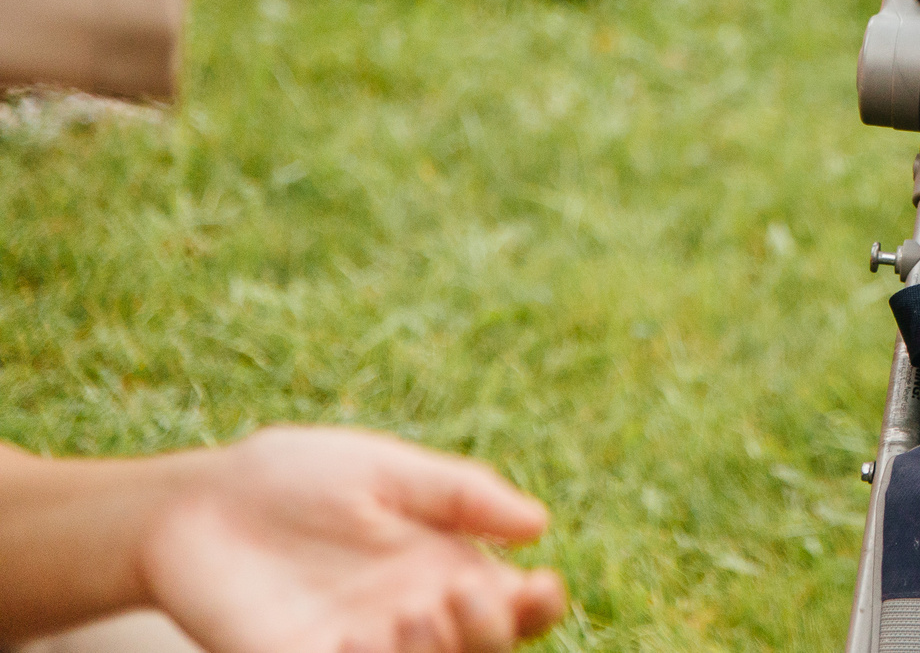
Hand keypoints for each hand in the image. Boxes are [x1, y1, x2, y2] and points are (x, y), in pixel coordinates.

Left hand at [138, 428, 566, 652]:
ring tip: (405, 613)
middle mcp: (412, 617)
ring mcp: (360, 649)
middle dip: (487, 634)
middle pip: (481, 650)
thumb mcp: (386, 469)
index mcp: (444, 567)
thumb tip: (539, 524)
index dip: (538, 605)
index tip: (540, 585)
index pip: (513, 604)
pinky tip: (351, 641)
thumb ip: (459, 494)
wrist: (194, 507)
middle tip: (456, 596)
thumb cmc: (294, 477)